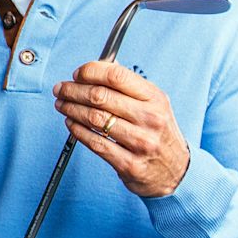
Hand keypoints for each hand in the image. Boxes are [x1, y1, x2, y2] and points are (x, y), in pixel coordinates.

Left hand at [53, 60, 189, 196]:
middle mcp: (150, 118)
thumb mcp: (155, 104)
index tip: (77, 74)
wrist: (176, 172)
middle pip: (101, 96)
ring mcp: (140, 142)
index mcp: (155, 99)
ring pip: (94, 119)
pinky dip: (77, 130)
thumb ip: (130, 86)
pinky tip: (71, 123)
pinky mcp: (129, 164)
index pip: (117, 76)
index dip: (91, 71)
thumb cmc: (160, 134)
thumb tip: (101, 66)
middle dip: (73, 90)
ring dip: (71, 109)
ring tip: (62, 104)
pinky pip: (95, 143)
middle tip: (61, 89)